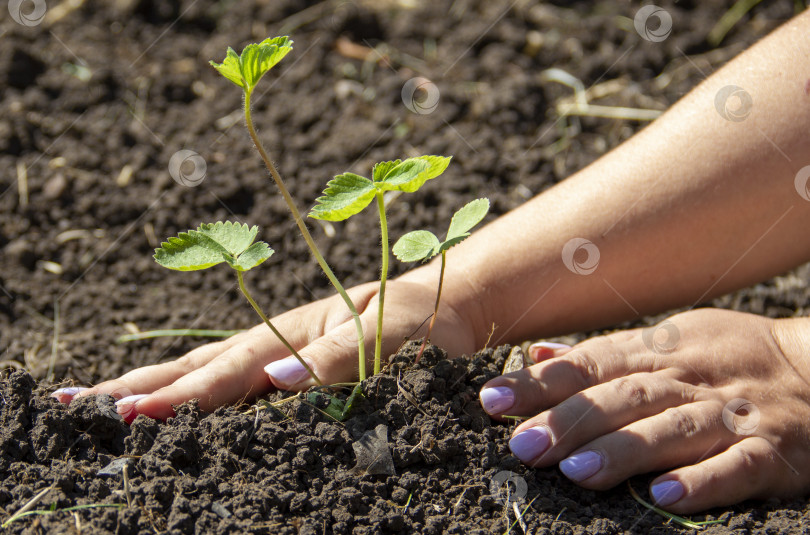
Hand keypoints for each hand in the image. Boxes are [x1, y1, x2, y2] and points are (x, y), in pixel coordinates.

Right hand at [56, 273, 477, 420]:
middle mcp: (276, 343)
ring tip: (98, 404)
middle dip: (135, 390)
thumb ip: (339, 357)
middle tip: (71, 406)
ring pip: (203, 372)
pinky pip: (230, 381)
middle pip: (194, 368)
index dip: (179, 397)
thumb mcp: (392, 331)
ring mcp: (279, 353)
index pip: (226, 371)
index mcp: (293, 333)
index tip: (125, 416)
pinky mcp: (291, 366)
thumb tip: (275, 378)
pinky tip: (169, 406)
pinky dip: (190, 393)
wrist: (450, 305)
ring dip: (149, 389)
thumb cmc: (425, 318)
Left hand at [479, 308, 809, 512]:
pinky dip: (701, 482)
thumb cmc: (729, 358)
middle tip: (524, 445)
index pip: (590, 363)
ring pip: (673, 429)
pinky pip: (737, 467)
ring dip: (623, 450)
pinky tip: (663, 499)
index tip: (492, 399)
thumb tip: (537, 355)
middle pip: (624, 396)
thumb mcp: (668, 341)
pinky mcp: (773, 451)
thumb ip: (603, 353)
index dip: (540, 381)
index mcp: (661, 349)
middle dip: (571, 420)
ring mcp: (732, 414)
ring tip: (576, 472)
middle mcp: (691, 378)